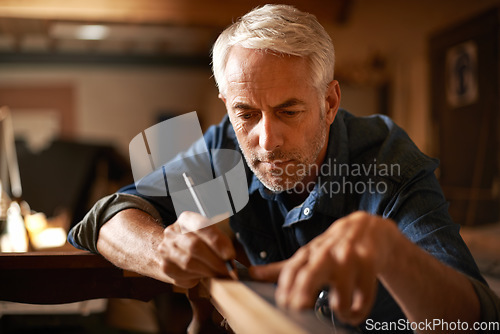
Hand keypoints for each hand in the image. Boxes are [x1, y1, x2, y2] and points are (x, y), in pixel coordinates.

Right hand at [157, 211, 235, 287]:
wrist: (172, 251)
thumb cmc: (196, 242)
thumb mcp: (208, 235)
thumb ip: (219, 243)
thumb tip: (229, 259)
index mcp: (186, 219)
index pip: (202, 226)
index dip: (217, 241)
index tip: (229, 255)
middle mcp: (172, 232)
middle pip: (194, 246)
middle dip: (215, 260)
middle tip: (227, 270)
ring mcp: (166, 250)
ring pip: (188, 263)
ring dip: (207, 271)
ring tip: (219, 274)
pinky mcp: (165, 267)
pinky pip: (184, 275)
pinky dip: (197, 278)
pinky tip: (203, 276)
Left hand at [259, 211, 398, 324]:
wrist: (369, 229)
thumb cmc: (334, 246)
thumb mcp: (309, 254)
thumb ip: (282, 268)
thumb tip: (251, 273)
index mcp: (308, 254)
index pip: (290, 271)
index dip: (284, 289)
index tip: (283, 304)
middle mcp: (325, 255)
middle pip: (310, 275)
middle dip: (303, 293)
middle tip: (299, 308)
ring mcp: (348, 259)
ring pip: (341, 298)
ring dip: (341, 311)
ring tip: (342, 312)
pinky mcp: (368, 264)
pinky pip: (363, 300)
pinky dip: (357, 313)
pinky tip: (355, 312)